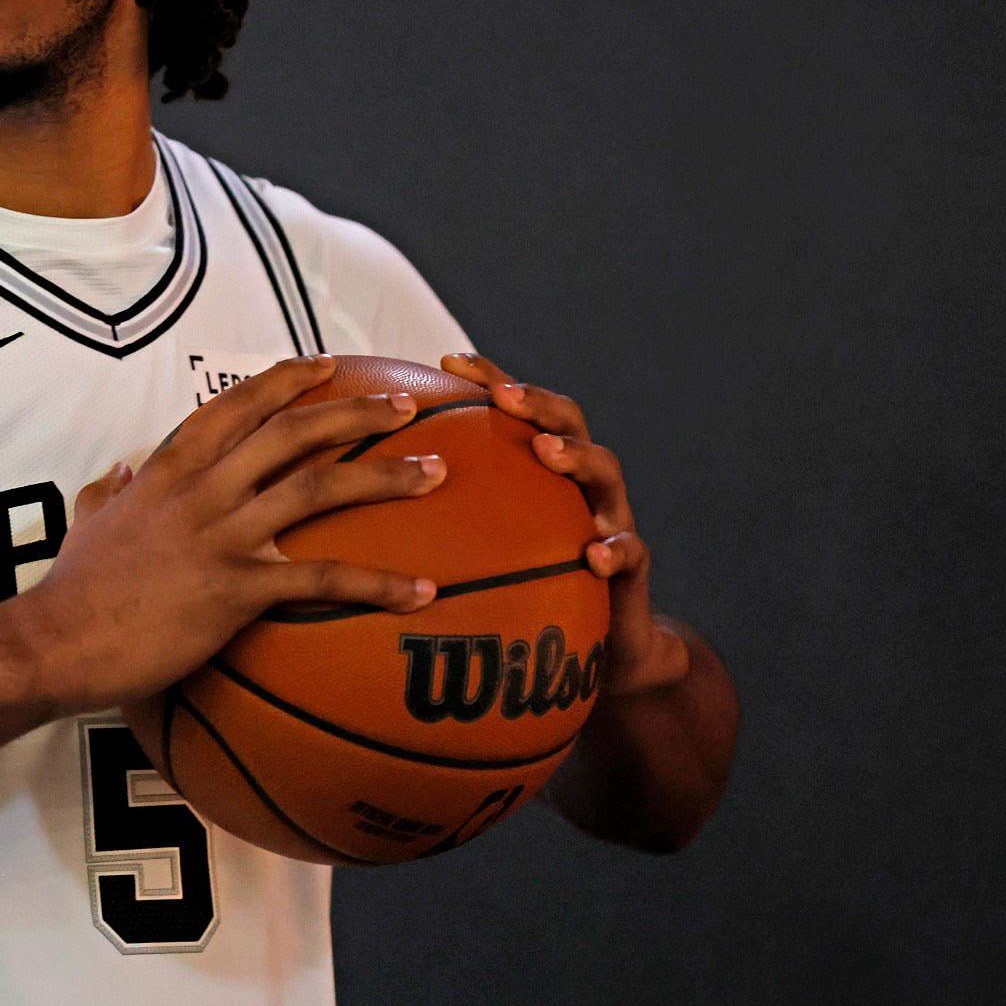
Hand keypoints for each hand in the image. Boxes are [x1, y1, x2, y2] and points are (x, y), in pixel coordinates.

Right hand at [16, 354, 442, 714]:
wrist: (55, 640)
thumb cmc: (72, 589)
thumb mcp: (85, 520)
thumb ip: (107, 491)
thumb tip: (118, 473)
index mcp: (168, 468)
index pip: (236, 405)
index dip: (285, 381)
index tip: (326, 364)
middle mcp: (202, 489)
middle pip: (292, 433)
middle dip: (354, 413)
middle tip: (404, 407)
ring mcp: (222, 534)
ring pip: (318, 488)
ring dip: (384, 477)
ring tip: (435, 474)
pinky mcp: (236, 588)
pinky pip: (321, 579)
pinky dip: (378, 583)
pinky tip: (422, 592)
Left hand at [439, 352, 688, 695]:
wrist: (605, 642)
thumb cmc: (533, 581)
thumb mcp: (489, 542)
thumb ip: (450, 511)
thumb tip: (372, 490)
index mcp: (544, 468)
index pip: (520, 409)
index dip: (490, 379)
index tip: (449, 362)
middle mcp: (579, 482)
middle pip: (568, 422)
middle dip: (537, 402)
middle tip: (503, 395)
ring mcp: (611, 517)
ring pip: (606, 471)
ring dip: (576, 456)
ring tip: (547, 451)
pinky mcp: (632, 568)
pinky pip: (631, 553)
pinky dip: (615, 549)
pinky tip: (594, 553)